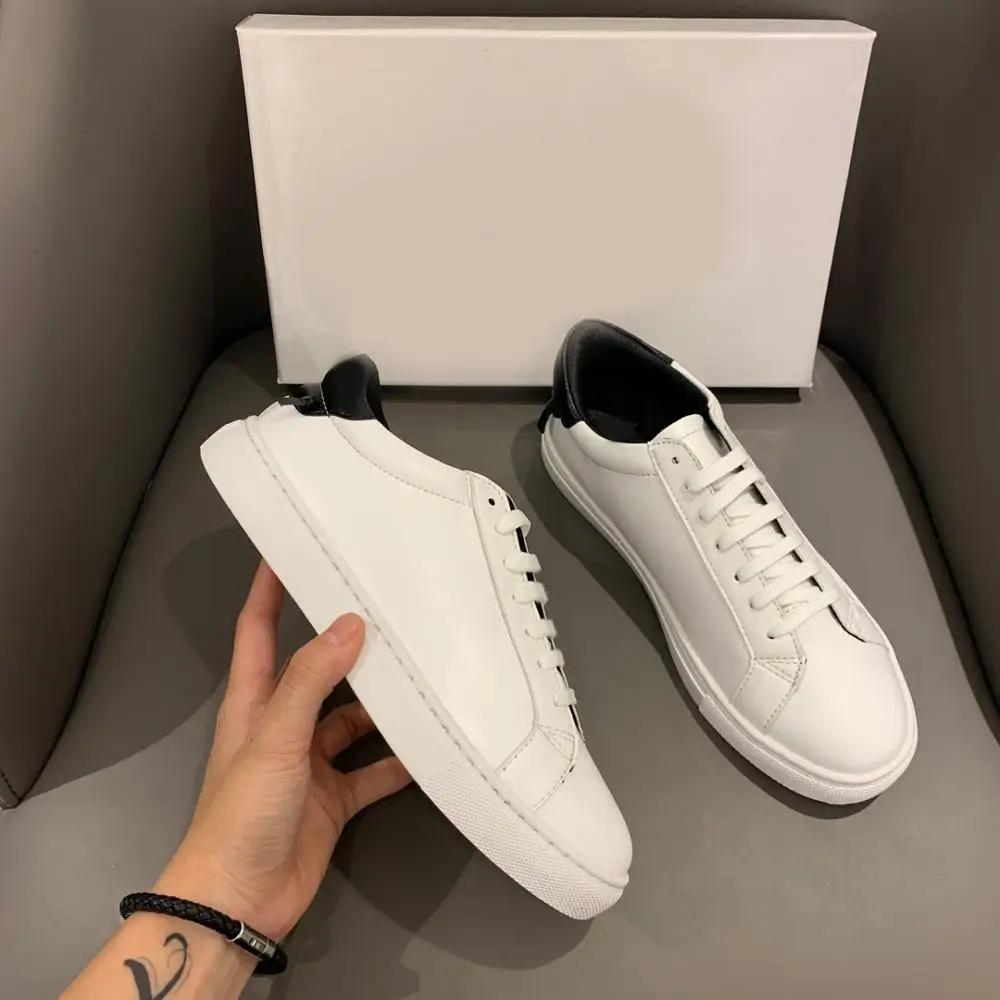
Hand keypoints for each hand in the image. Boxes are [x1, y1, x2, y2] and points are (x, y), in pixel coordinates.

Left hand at [156, 561, 411, 939]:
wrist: (238, 902)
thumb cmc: (240, 815)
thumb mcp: (273, 739)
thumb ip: (310, 681)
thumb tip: (349, 625)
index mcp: (254, 702)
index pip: (258, 630)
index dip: (270, 589)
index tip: (292, 549)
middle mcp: (283, 725)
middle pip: (316, 670)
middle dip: (346, 642)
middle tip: (387, 609)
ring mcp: (309, 764)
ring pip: (351, 719)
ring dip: (381, 704)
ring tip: (420, 674)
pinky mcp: (334, 799)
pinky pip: (373, 772)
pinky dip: (399, 762)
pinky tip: (429, 749)